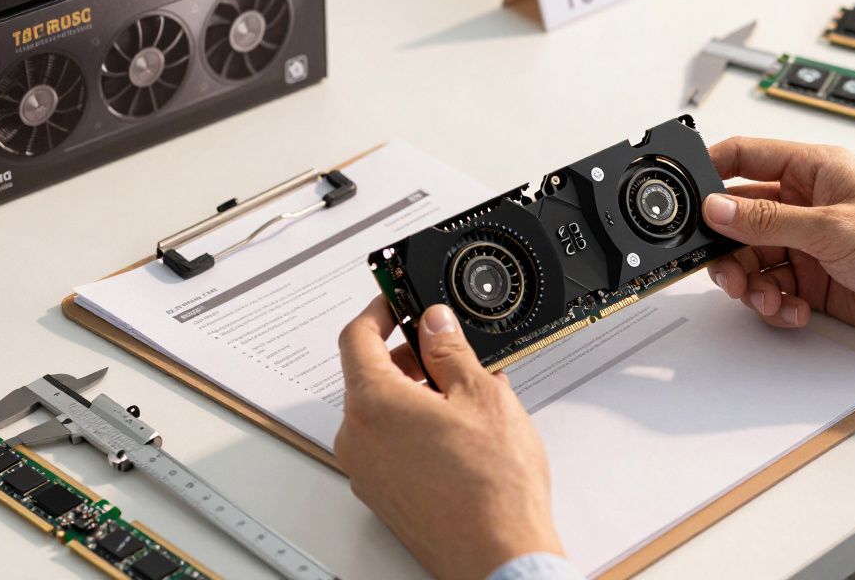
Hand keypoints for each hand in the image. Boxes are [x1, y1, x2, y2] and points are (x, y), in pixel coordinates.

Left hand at [335, 298, 563, 578]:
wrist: (499, 556)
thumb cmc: (493, 489)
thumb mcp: (482, 395)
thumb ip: (451, 350)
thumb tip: (435, 325)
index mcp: (374, 404)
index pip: (355, 337)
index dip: (377, 310)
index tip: (395, 301)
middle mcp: (358, 438)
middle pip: (367, 376)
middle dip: (406, 356)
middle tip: (446, 350)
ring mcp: (366, 471)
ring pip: (379, 413)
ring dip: (412, 394)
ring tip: (463, 398)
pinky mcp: (382, 496)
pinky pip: (388, 444)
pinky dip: (412, 427)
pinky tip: (457, 433)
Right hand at [701, 137, 854, 374]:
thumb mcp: (834, 229)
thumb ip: (768, 220)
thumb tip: (717, 207)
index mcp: (813, 169)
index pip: (743, 157)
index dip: (708, 172)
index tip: (681, 197)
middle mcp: (806, 203)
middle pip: (738, 218)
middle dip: (727, 248)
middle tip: (727, 271)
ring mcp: (809, 243)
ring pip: (751, 259)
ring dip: (751, 283)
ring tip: (768, 298)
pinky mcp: (815, 280)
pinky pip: (772, 288)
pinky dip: (774, 304)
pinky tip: (793, 311)